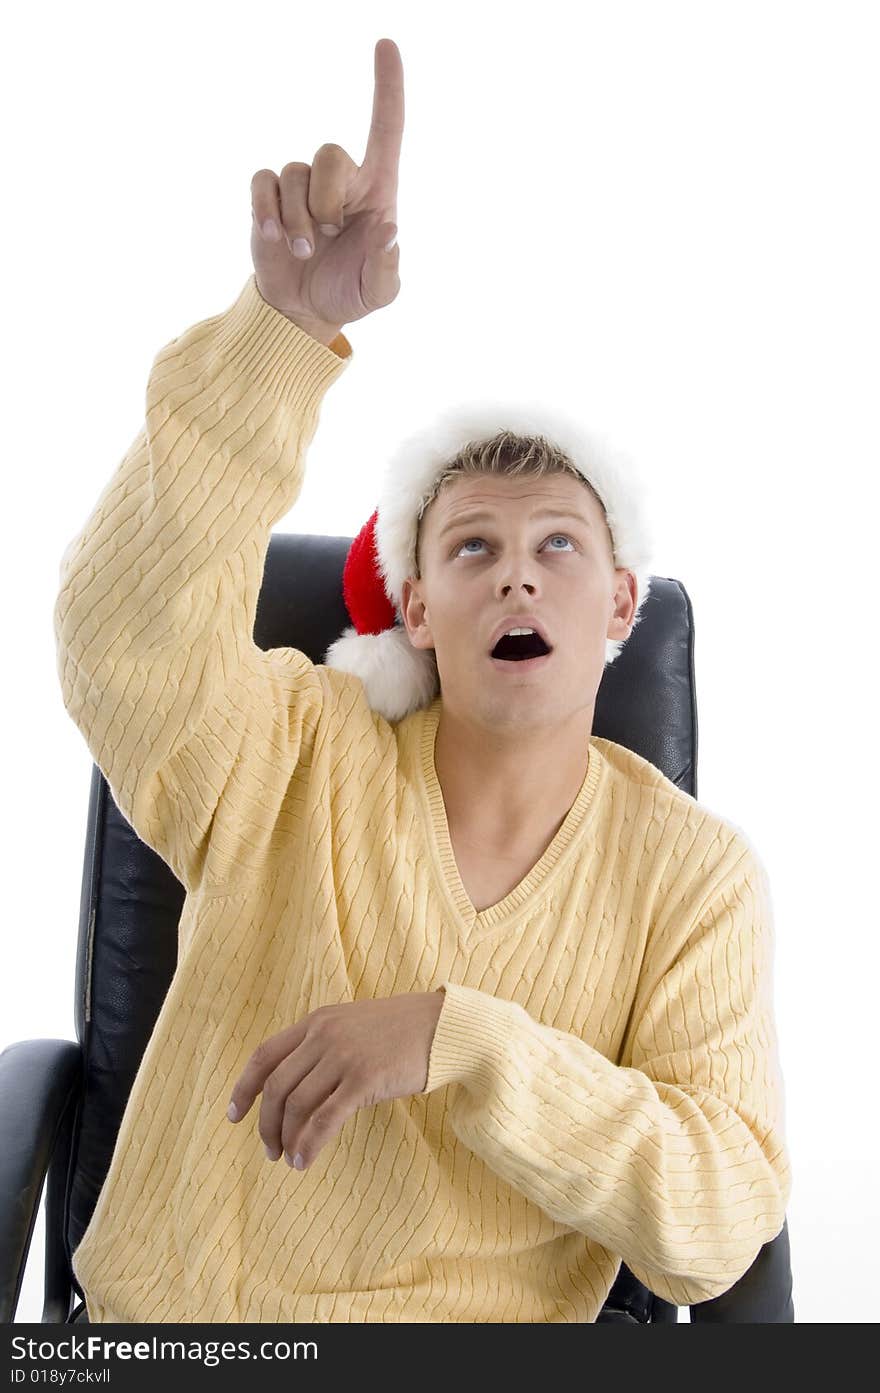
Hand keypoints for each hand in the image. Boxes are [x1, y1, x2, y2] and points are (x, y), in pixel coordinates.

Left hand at [227, 990, 444, 1169]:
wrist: (443, 1027)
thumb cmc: (400, 1031)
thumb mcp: (352, 1025)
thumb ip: (323, 1045)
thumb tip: (295, 1088)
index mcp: (317, 1021)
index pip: (264, 1055)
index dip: (243, 1087)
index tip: (233, 1115)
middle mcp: (324, 1036)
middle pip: (276, 1086)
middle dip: (265, 1123)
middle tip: (269, 1149)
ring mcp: (343, 1057)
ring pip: (296, 1105)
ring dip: (287, 1138)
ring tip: (289, 1159)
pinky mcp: (365, 1079)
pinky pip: (325, 1119)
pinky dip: (309, 1145)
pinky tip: (305, 1161)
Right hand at [249, 36, 403, 336]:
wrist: (304, 311)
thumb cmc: (349, 293)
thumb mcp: (378, 293)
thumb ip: (388, 268)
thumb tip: (389, 231)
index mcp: (376, 191)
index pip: (386, 129)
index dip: (388, 88)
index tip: (386, 44)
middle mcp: (340, 180)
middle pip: (331, 153)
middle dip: (326, 197)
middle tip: (329, 233)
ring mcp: (302, 187)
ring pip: (294, 174)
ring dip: (296, 220)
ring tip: (303, 252)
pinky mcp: (268, 198)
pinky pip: (262, 182)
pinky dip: (266, 211)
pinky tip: (274, 238)